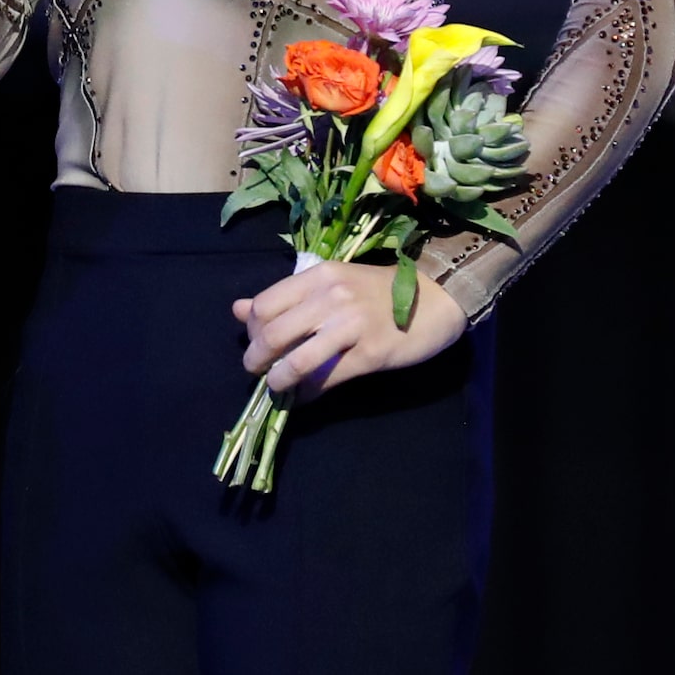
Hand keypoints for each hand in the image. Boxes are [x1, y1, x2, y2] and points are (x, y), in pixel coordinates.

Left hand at [234, 258, 464, 401]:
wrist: (436, 298)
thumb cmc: (379, 292)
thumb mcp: (332, 283)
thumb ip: (287, 296)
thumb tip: (239, 310)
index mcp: (319, 276)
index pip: (264, 304)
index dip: (252, 330)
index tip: (255, 343)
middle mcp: (331, 298)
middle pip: (273, 334)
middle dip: (257, 358)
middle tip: (257, 370)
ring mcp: (352, 327)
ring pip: (296, 360)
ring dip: (278, 380)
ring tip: (276, 387)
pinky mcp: (371, 354)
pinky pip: (327, 379)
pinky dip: (308, 393)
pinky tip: (303, 398)